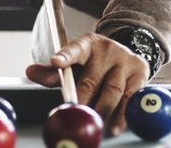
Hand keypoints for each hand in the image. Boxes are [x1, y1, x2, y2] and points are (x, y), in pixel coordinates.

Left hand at [26, 32, 150, 135]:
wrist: (126, 53)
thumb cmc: (95, 63)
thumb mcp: (75, 63)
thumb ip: (53, 71)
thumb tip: (30, 72)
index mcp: (87, 44)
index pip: (75, 48)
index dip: (65, 56)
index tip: (55, 62)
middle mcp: (107, 50)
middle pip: (92, 78)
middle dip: (82, 98)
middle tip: (75, 113)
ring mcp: (125, 61)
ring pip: (113, 90)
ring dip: (103, 110)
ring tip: (95, 124)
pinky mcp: (140, 73)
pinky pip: (131, 97)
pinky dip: (122, 114)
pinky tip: (116, 125)